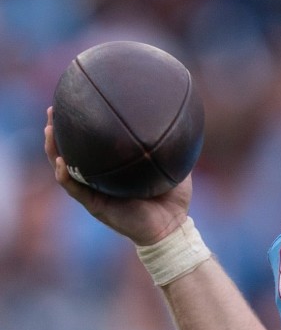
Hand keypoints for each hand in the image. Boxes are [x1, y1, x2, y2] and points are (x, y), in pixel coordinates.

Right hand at [44, 108, 191, 245]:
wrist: (172, 227)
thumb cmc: (172, 198)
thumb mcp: (174, 166)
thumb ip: (174, 147)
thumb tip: (181, 121)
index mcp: (114, 169)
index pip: (92, 145)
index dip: (80, 127)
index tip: (74, 102)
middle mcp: (99, 178)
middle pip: (70, 152)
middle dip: (57, 131)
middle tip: (53, 109)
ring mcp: (94, 191)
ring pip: (64, 167)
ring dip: (53, 149)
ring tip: (49, 130)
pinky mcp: (95, 205)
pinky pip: (75, 189)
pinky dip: (65, 176)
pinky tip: (61, 162)